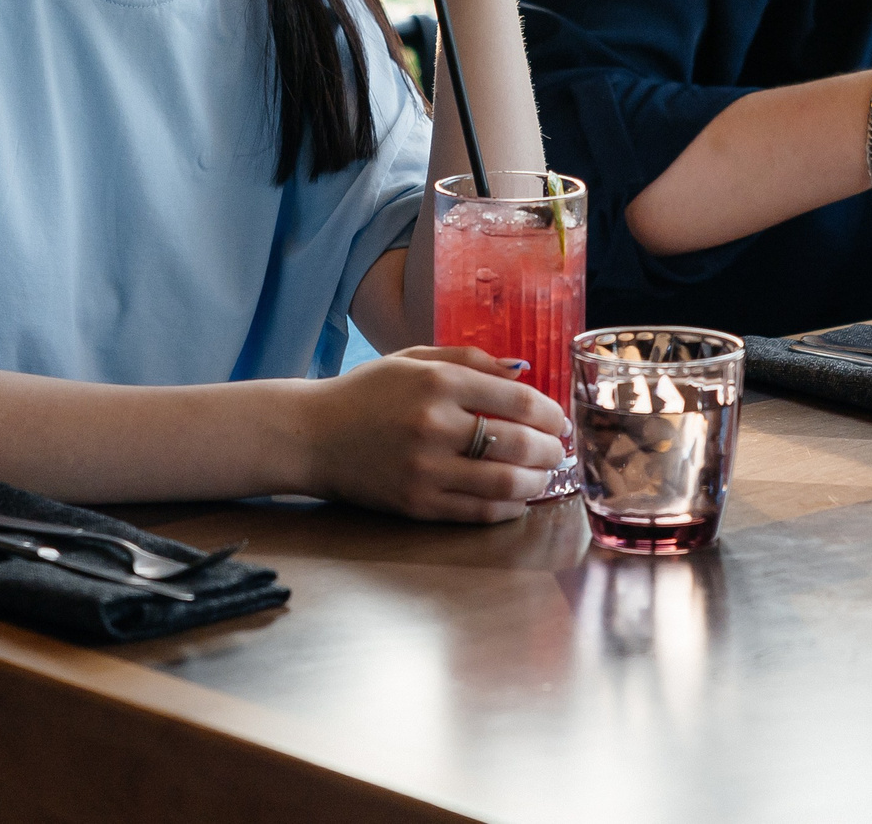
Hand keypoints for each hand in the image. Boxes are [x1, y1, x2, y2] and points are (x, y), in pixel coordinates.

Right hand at [295, 345, 567, 523]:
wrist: (312, 434)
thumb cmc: (367, 393)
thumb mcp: (414, 359)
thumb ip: (470, 360)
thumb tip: (523, 373)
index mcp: (438, 382)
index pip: (518, 401)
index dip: (550, 413)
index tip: (559, 420)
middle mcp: (434, 425)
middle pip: (519, 443)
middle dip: (551, 450)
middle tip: (558, 450)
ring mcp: (426, 469)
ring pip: (506, 483)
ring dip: (537, 481)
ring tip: (543, 476)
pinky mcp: (417, 504)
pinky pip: (479, 511)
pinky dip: (508, 507)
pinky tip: (516, 498)